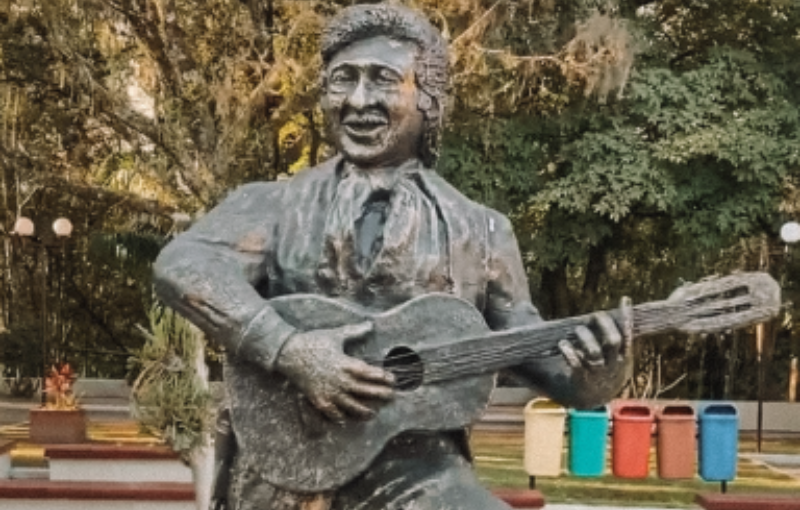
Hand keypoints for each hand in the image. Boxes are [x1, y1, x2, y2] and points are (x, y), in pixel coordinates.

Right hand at [276, 322, 394, 421]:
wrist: (289, 352)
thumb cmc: (313, 341)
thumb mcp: (335, 335)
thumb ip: (354, 331)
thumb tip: (370, 324)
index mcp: (345, 363)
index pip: (369, 372)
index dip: (382, 377)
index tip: (392, 379)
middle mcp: (339, 379)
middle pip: (364, 390)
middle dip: (379, 394)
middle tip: (391, 396)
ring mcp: (329, 391)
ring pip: (350, 405)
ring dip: (363, 410)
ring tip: (373, 413)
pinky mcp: (318, 398)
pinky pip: (331, 412)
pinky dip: (339, 417)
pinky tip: (346, 421)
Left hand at [558, 298, 632, 389]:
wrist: (589, 402)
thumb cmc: (601, 372)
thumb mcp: (615, 359)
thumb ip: (615, 339)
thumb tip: (617, 313)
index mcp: (624, 359)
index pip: (628, 335)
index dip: (626, 317)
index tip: (624, 299)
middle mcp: (613, 367)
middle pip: (612, 341)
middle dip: (603, 324)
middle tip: (594, 315)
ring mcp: (598, 375)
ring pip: (593, 351)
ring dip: (584, 337)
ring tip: (577, 329)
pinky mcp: (581, 381)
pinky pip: (576, 364)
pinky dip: (569, 352)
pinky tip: (563, 344)